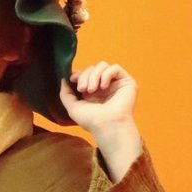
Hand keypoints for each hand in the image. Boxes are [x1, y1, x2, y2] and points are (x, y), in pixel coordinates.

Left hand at [59, 62, 141, 182]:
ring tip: (92, 90)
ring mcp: (115, 84)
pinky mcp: (126, 82)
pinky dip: (106, 74)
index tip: (72, 79)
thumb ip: (66, 94)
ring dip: (94, 76)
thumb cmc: (91, 121)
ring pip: (103, 66)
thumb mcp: (73, 107)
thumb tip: (64, 79)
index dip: (79, 74)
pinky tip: (103, 87)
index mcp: (93, 92)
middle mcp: (104, 87)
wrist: (107, 126)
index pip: (86, 74)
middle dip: (85, 76)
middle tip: (82, 89)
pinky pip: (115, 68)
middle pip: (92, 68)